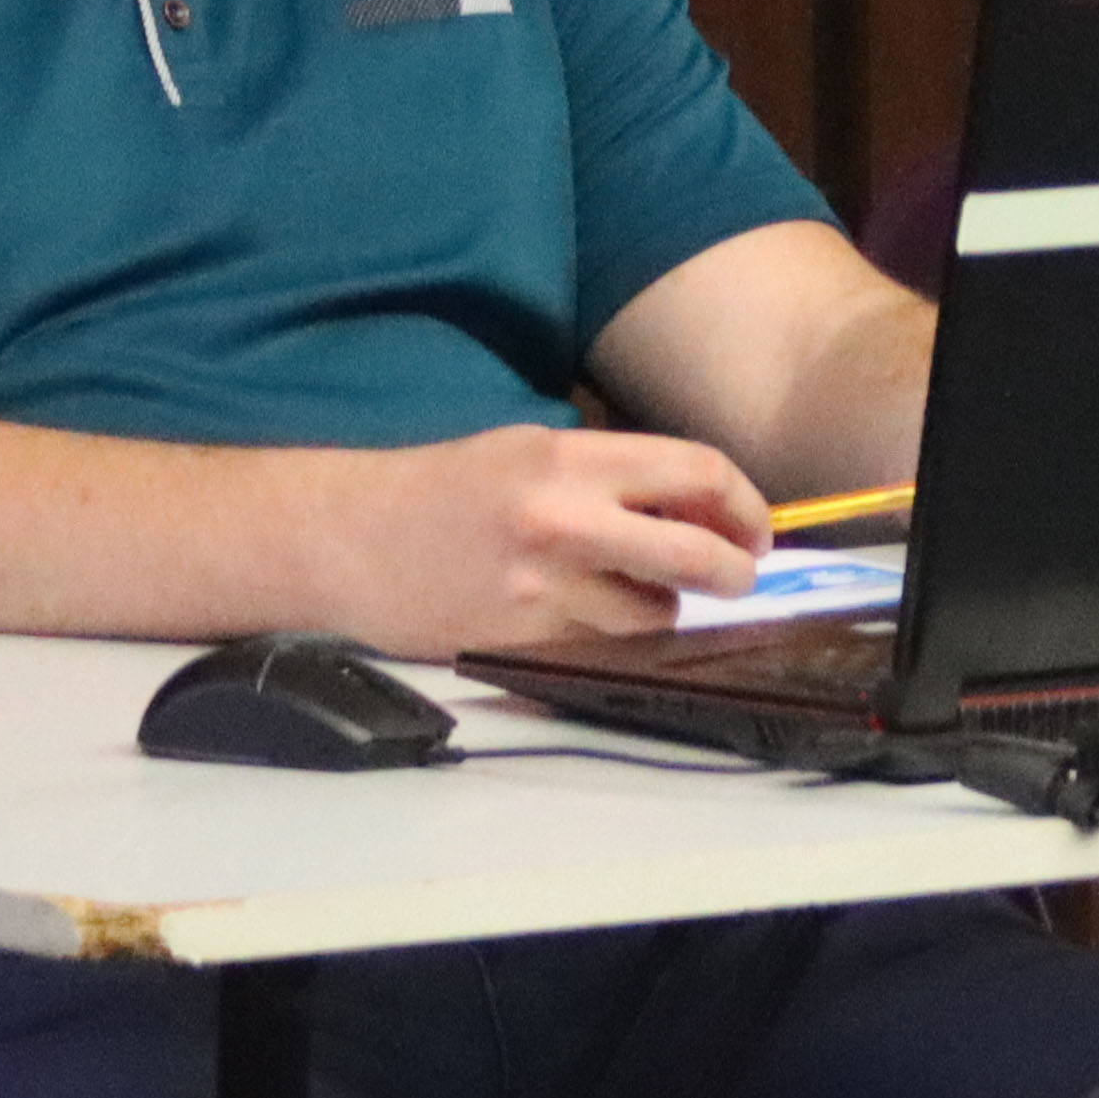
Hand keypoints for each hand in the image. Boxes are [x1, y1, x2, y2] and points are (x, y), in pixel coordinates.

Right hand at [333, 423, 769, 647]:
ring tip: (632, 593)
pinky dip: (611, 635)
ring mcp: (543, 586)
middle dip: (736, 572)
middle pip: (698, 554)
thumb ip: (615, 475)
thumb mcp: (530, 452)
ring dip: (662, 609)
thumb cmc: (440, 491)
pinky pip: (603, 645)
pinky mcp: (521, 638)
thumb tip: (703, 505)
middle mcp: (564, 519)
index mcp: (569, 458)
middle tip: (739, 577)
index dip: (744, 505)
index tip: (754, 530)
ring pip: (656, 613)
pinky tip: (582, 617)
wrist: (343, 539)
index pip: (698, 472)